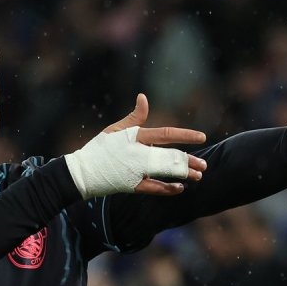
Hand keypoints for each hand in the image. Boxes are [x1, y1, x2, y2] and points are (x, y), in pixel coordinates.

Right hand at [64, 94, 207, 197]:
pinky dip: (167, 188)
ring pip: (165, 172)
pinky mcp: (132, 185)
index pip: (166, 133)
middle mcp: (138, 154)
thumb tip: (143, 97)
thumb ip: (134, 116)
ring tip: (198, 176)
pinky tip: (179, 188)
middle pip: (169, 156)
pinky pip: (154, 188)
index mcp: (136, 137)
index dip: (185, 135)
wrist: (82, 172)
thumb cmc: (100, 148)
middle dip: (188, 160)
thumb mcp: (115, 129)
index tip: (202, 137)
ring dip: (182, 174)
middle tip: (204, 165)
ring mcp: (136, 170)